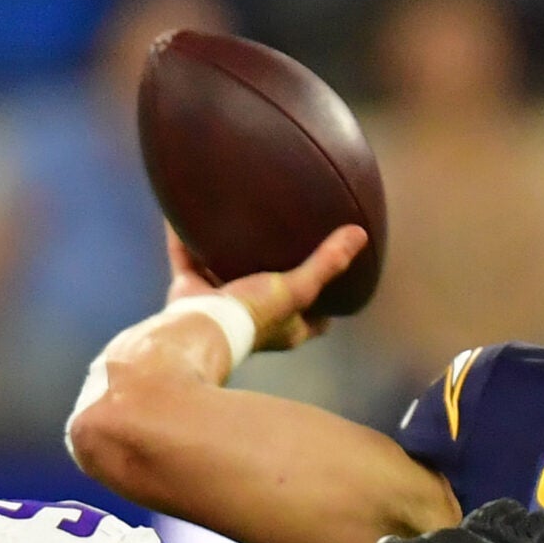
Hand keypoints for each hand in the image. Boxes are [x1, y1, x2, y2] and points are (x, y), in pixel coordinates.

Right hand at [163, 222, 367, 351]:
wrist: (197, 329)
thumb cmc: (252, 316)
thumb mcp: (297, 289)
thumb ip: (326, 263)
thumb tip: (360, 234)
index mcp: (283, 327)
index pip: (315, 320)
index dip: (328, 305)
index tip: (338, 285)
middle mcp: (251, 319)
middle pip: (270, 295)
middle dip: (276, 274)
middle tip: (289, 244)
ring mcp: (217, 305)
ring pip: (224, 273)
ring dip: (228, 253)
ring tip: (239, 222)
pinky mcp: (188, 293)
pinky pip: (185, 258)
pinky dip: (183, 238)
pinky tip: (184, 213)